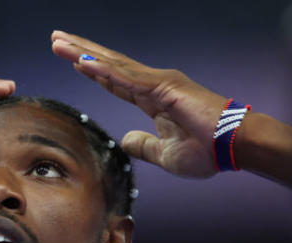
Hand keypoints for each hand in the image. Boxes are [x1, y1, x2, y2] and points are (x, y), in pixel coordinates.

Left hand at [51, 31, 227, 177]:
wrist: (236, 147)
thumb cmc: (209, 150)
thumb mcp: (164, 154)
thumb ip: (143, 146)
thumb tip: (124, 140)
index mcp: (153, 99)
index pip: (115, 81)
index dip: (93, 70)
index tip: (72, 60)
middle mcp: (154, 84)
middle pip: (109, 65)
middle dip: (80, 52)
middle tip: (56, 39)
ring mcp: (159, 83)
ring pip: (113, 65)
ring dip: (84, 53)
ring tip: (59, 43)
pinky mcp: (164, 88)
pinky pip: (127, 78)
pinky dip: (104, 70)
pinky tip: (82, 62)